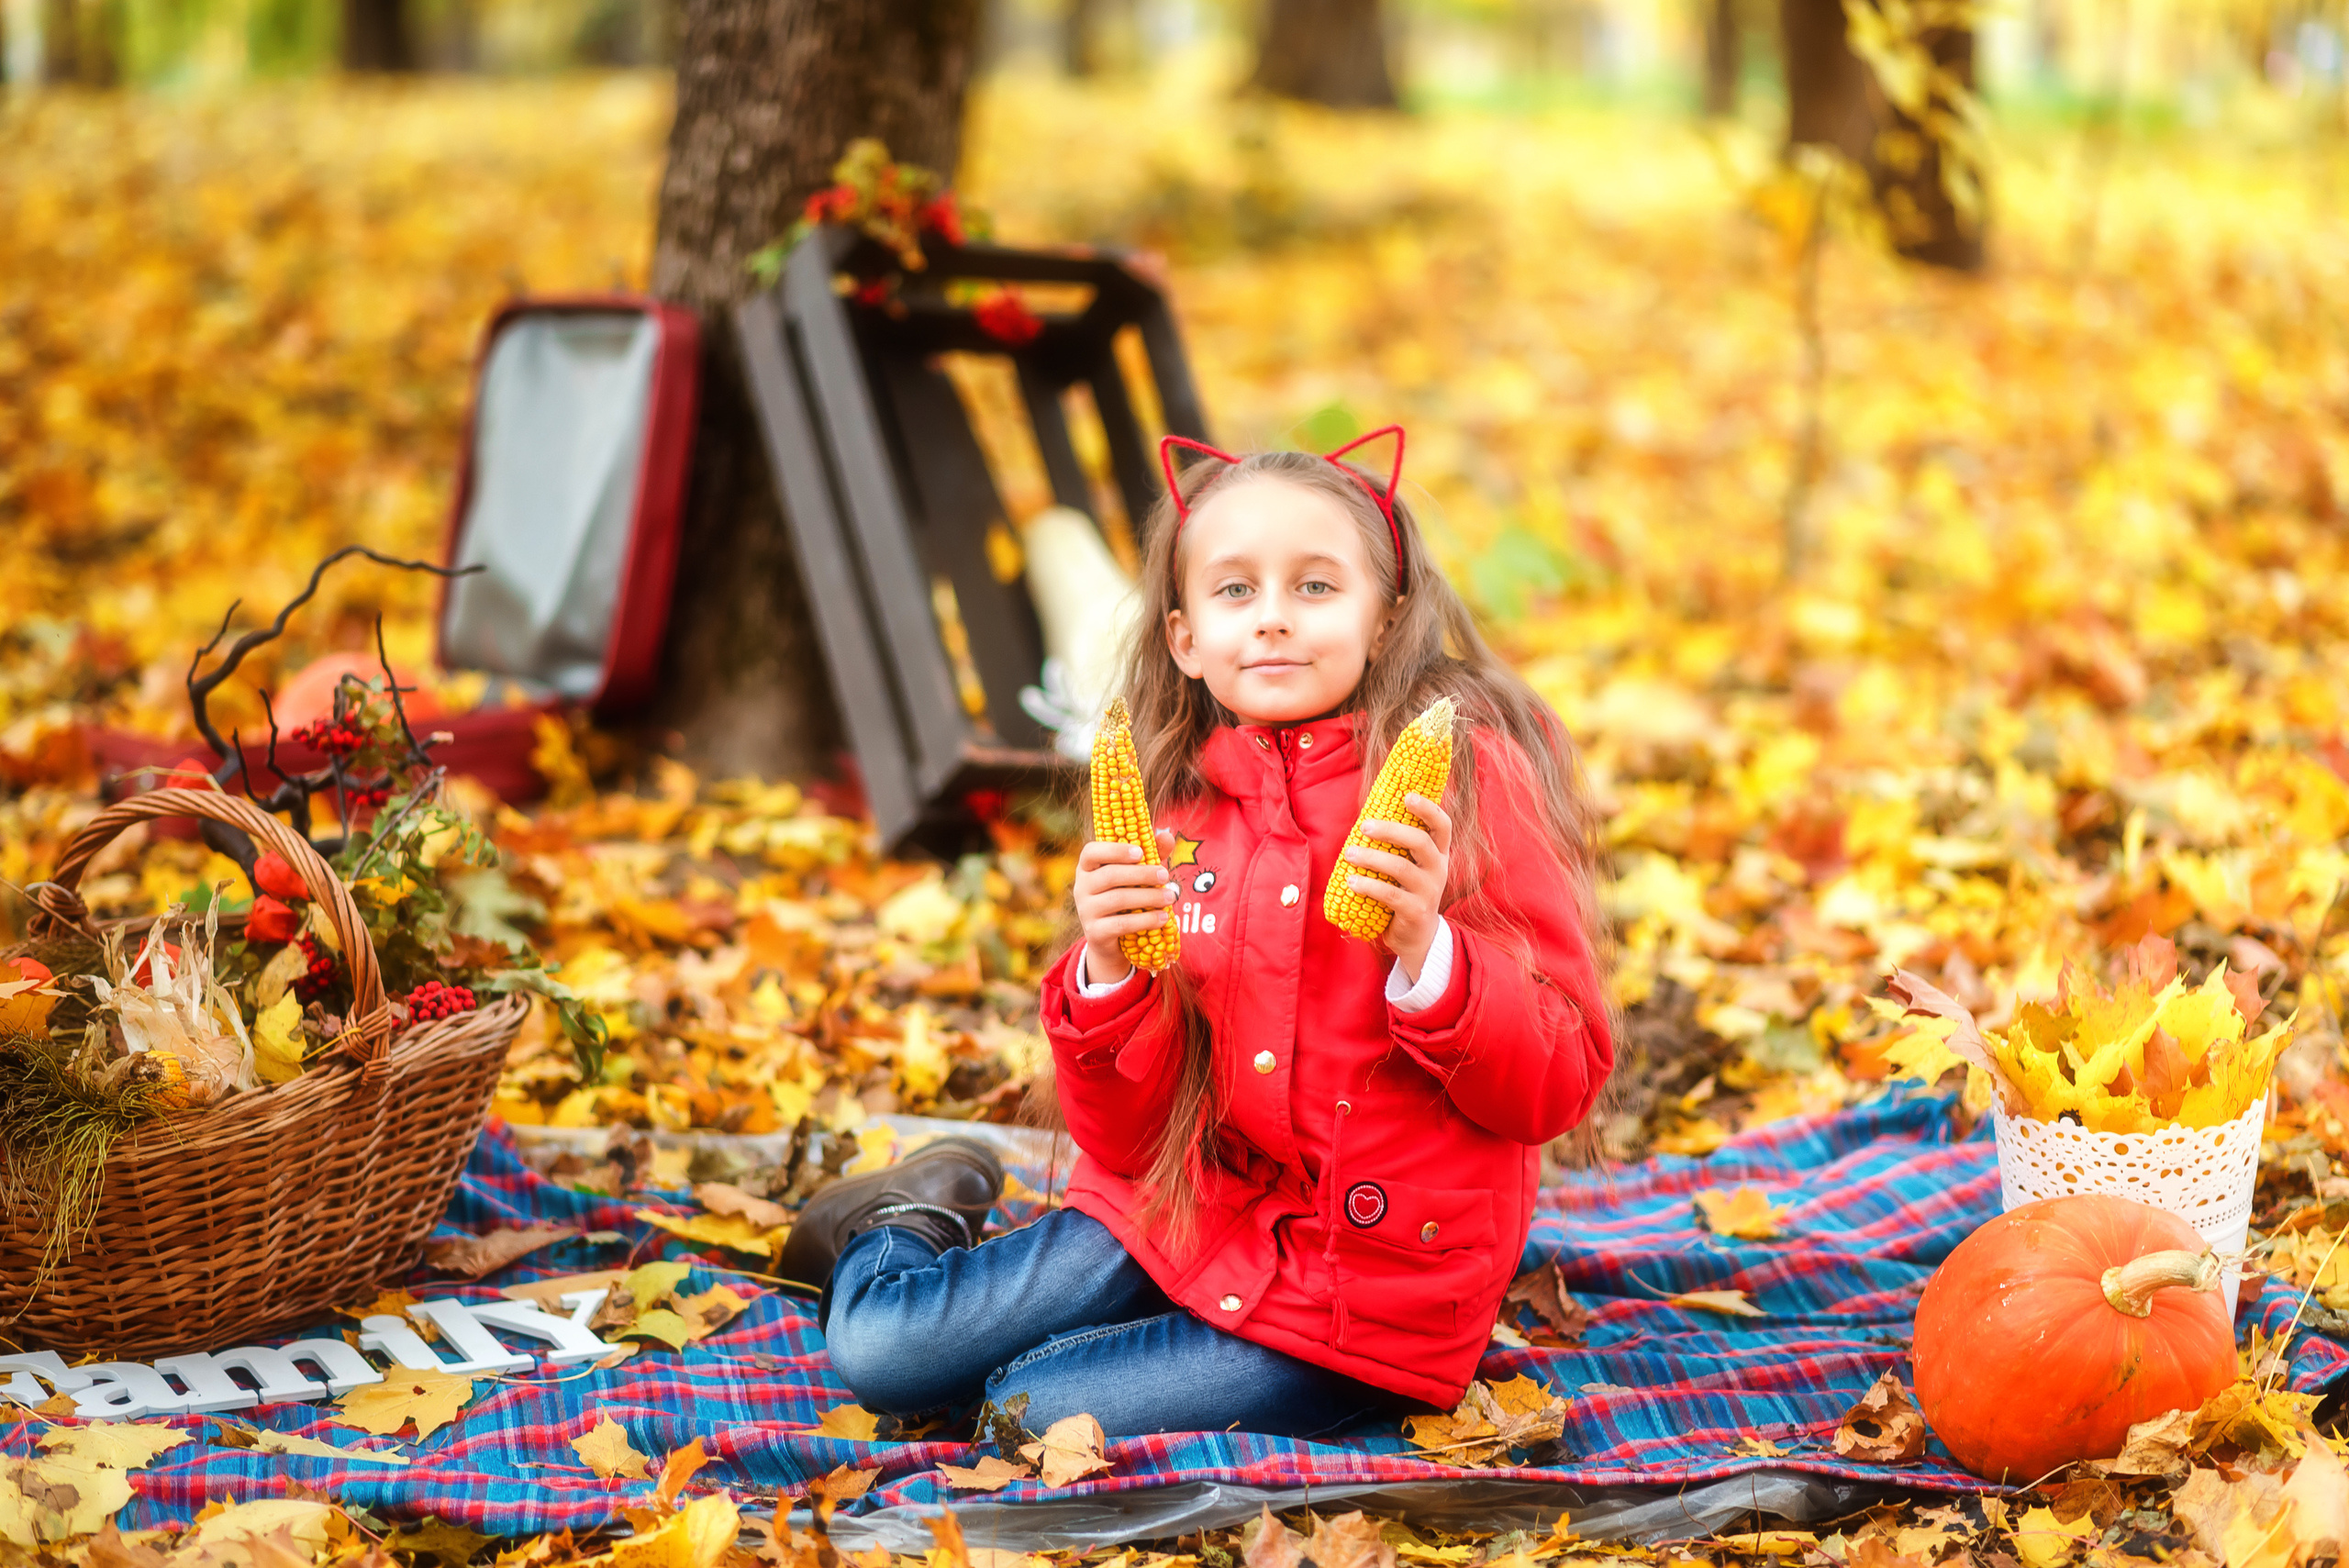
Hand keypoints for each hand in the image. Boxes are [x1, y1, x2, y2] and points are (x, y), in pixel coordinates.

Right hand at [1074, 828, 1179, 985]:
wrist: (1112, 942)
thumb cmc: (1127, 898)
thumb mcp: (1137, 876)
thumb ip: (1151, 854)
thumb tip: (1167, 835)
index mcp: (1088, 868)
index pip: (1091, 852)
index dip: (1114, 850)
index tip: (1140, 852)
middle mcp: (1081, 887)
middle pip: (1110, 875)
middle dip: (1141, 874)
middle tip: (1165, 875)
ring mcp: (1085, 911)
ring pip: (1117, 899)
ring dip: (1149, 897)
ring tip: (1171, 896)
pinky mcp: (1094, 933)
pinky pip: (1121, 924)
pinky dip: (1145, 920)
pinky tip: (1163, 917)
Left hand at [1343, 792, 1451, 983]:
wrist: (1417, 937)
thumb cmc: (1405, 892)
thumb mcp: (1408, 867)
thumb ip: (1397, 846)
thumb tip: (1366, 817)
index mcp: (1438, 854)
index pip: (1443, 825)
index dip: (1428, 808)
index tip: (1408, 796)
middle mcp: (1438, 870)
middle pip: (1421, 841)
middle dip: (1391, 830)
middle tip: (1364, 826)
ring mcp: (1429, 891)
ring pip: (1401, 867)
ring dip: (1371, 858)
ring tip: (1349, 854)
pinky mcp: (1415, 911)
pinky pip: (1389, 894)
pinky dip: (1368, 885)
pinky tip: (1351, 881)